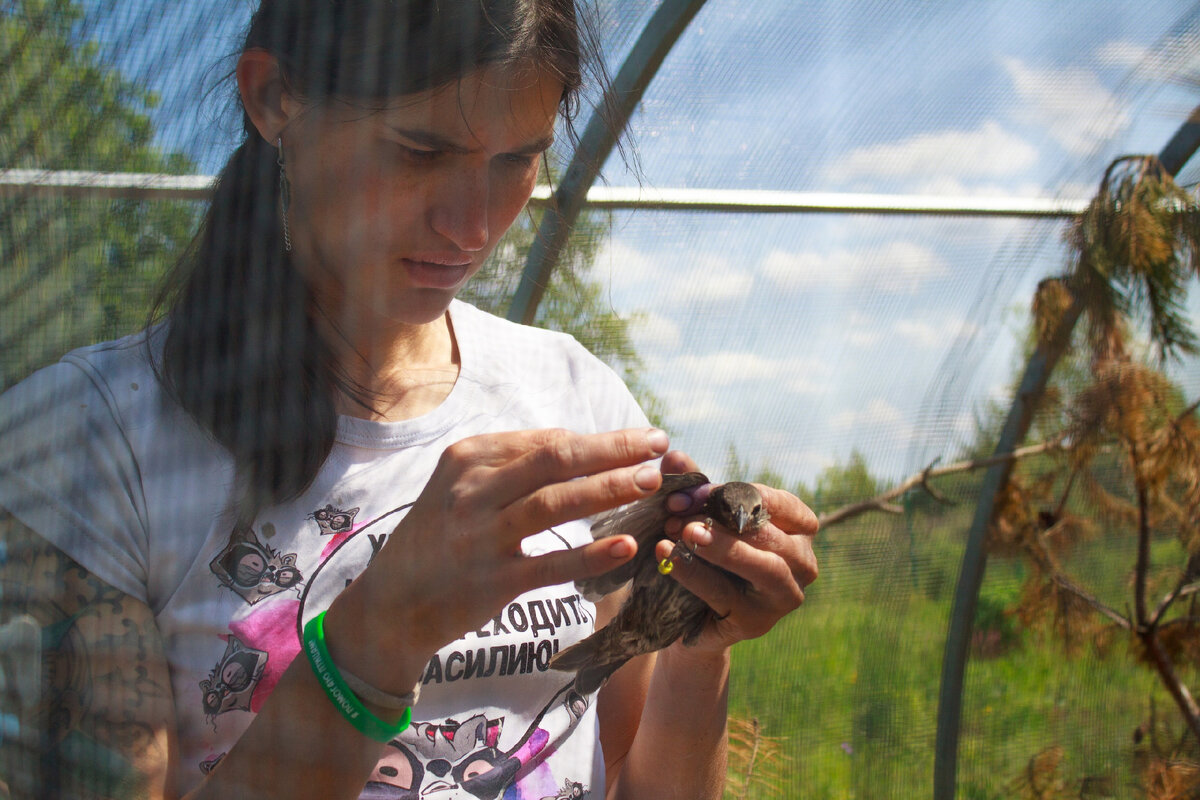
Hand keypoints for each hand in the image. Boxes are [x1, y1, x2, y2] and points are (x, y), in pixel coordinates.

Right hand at [323, 427, 669, 691]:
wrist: (390, 604)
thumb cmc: (438, 538)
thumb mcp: (461, 488)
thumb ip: (512, 467)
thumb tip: (582, 448)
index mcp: (468, 459)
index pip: (546, 442)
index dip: (600, 439)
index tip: (643, 439)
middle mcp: (473, 491)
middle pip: (555, 461)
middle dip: (613, 450)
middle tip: (659, 448)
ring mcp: (482, 536)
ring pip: (556, 504)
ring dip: (609, 490)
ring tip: (651, 482)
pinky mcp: (493, 582)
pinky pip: (550, 564)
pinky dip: (590, 554)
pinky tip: (626, 546)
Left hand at [655, 450, 818, 652]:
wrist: (687, 614)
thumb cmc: (706, 555)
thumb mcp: (707, 518)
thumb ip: (696, 489)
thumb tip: (674, 458)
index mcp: (799, 530)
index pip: (781, 503)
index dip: (739, 493)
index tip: (698, 489)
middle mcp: (803, 563)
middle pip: (770, 535)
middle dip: (724, 518)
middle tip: (680, 508)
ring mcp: (785, 596)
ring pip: (763, 567)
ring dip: (722, 547)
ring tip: (686, 532)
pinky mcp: (758, 623)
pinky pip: (728, 594)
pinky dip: (696, 573)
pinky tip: (670, 556)